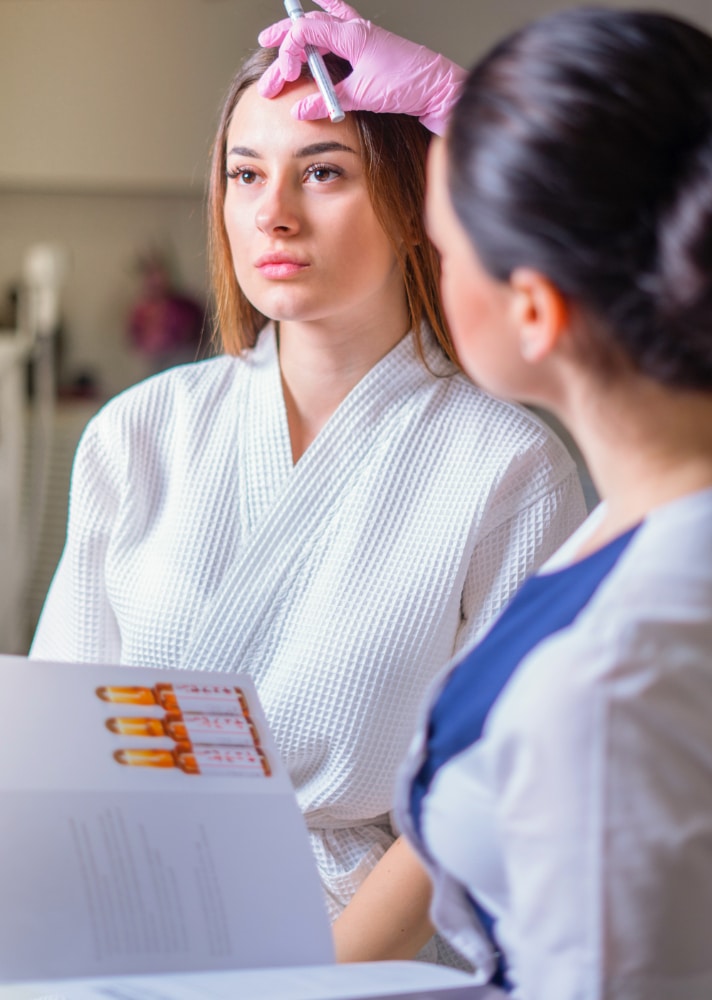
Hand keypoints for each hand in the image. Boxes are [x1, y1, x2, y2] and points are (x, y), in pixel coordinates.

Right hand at [257, 0, 465, 135]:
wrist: (436, 86)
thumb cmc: (407, 85)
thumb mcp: (362, 96)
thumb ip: (328, 100)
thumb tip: (299, 110)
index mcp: (351, 34)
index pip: (306, 33)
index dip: (289, 54)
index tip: (284, 76)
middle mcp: (354, 29)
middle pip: (308, 29)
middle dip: (284, 45)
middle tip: (265, 55)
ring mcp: (360, 34)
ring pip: (320, 27)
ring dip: (298, 36)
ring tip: (275, 40)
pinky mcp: (366, 45)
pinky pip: (339, 25)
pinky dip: (325, 17)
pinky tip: (316, 8)